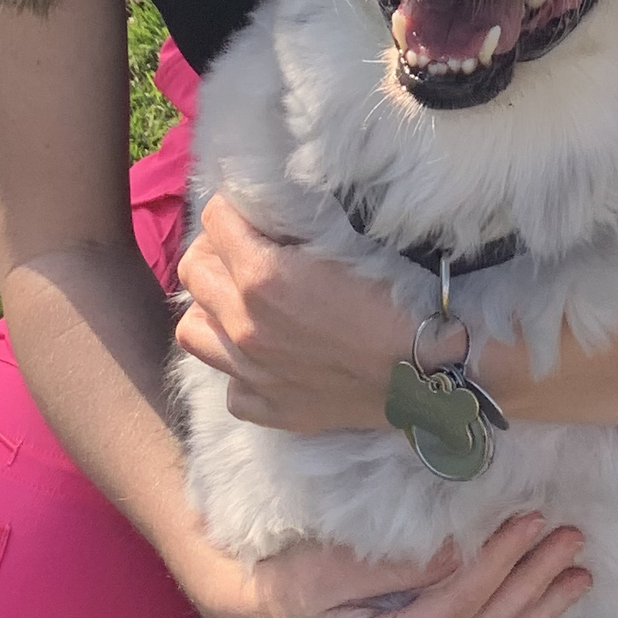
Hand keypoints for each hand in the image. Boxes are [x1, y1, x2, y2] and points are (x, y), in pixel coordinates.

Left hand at [175, 192, 410, 431]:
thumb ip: (293, 229)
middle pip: (193, 272)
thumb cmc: (396, 298)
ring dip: (209, 310)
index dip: (233, 209)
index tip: (250, 213)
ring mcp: (250, 371)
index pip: (215, 220)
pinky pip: (229, 385)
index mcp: (262, 276)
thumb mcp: (343, 243)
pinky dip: (239, 369)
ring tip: (235, 304)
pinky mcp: (268, 408)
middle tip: (240, 251)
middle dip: (212, 252)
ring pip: (192, 331)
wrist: (425, 372)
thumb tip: (268, 216)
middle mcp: (243, 324)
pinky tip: (265, 357)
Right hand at [188, 514, 592, 617]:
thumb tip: (459, 551)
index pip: (463, 603)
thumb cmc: (280, 584)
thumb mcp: (328, 569)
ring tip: (579, 577)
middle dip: (534, 580)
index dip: (502, 561)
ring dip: (540, 614)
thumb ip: (397, 567)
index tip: (532, 520)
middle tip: (571, 538)